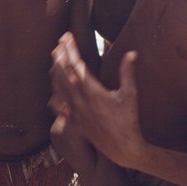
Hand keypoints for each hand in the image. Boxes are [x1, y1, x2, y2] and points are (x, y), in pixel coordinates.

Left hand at [49, 32, 144, 168]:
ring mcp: (74, 112)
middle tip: (60, 41)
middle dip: (60, 54)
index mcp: (93, 91)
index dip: (71, 49)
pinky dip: (55, 94)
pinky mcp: (73, 122)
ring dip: (56, 70)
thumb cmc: (129, 120)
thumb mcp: (130, 94)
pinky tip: (54, 88)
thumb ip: (128, 72)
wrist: (123, 149)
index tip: (67, 36)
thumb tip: (132, 52)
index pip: (77, 65)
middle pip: (63, 73)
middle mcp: (80, 101)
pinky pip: (58, 106)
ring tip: (56, 57)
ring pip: (58, 87)